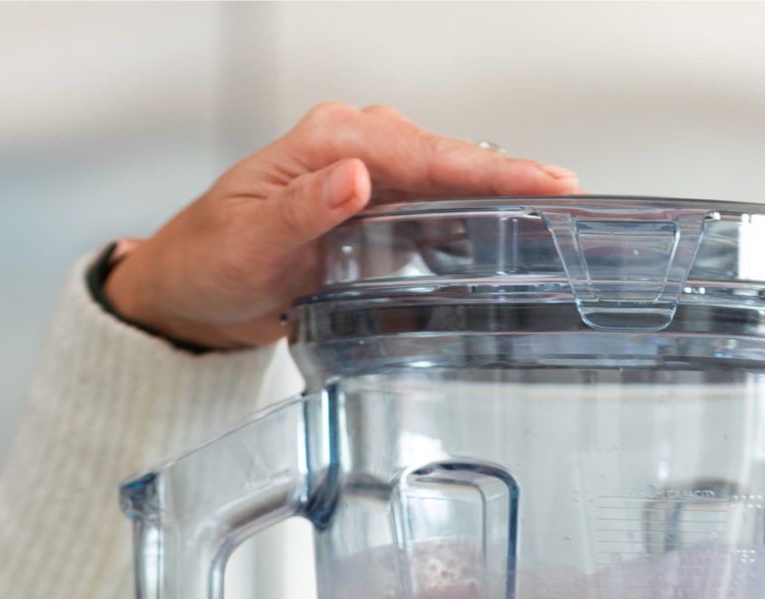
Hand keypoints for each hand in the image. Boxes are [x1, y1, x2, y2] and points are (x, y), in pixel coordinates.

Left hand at [103, 100, 577, 349]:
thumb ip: (301, 212)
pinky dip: (472, 227)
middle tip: (575, 208)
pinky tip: (507, 246)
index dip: (490, 171)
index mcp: (331, 142)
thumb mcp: (246, 245)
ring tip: (560, 228)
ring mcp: (369, 179)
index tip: (547, 184)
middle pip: (452, 164)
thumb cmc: (208, 263)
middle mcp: (357, 150)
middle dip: (515, 183)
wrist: (188, 290)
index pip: (426, 155)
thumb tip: (355, 176)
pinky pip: (435, 214)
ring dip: (501, 206)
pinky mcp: (375, 213)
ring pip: (450, 187)